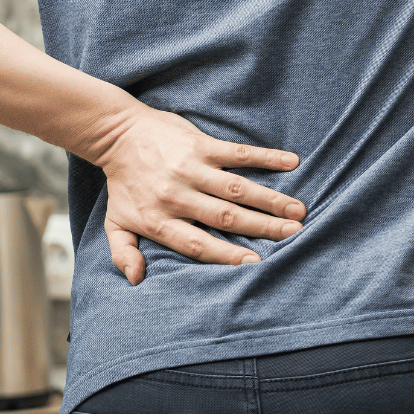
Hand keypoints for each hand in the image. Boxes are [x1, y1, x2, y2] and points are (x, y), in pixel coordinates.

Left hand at [90, 104, 304, 284]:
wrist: (116, 133)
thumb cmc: (122, 183)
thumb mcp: (115, 223)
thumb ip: (124, 253)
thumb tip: (137, 279)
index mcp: (159, 221)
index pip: (198, 244)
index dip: (227, 255)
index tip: (257, 263)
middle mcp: (177, 196)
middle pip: (226, 217)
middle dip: (263, 228)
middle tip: (293, 236)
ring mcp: (191, 169)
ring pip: (237, 188)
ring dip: (270, 200)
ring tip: (298, 211)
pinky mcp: (201, 145)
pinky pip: (238, 153)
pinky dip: (266, 157)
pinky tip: (291, 162)